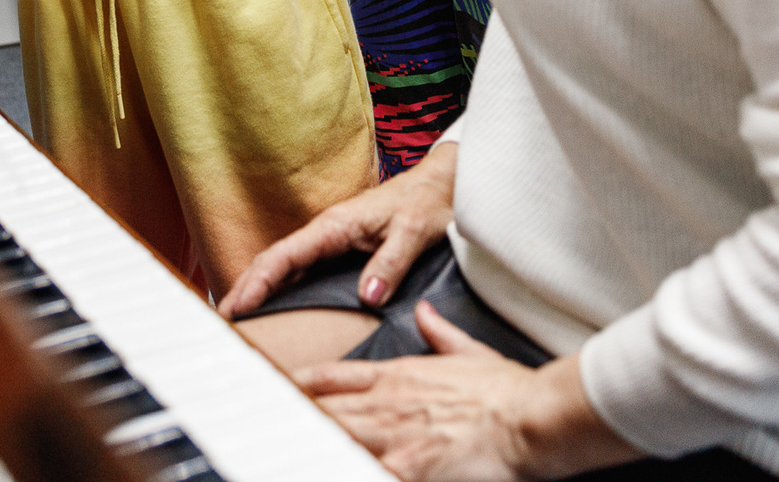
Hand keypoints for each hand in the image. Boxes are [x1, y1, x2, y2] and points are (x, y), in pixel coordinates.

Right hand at [220, 140, 456, 318]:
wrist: (443, 184)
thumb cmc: (427, 203)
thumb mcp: (414, 233)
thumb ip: (390, 264)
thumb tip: (367, 297)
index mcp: (335, 226)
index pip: (284, 256)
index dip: (257, 281)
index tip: (237, 305)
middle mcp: (326, 233)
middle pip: (274, 262)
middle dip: (246, 288)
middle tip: (223, 320)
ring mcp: (331, 242)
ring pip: (284, 266)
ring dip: (259, 288)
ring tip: (239, 320)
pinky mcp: (340, 250)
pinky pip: (302, 271)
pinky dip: (280, 288)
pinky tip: (274, 307)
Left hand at [296, 313, 639, 480]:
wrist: (532, 414)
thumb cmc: (506, 390)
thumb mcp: (468, 352)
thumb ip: (440, 333)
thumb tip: (425, 312)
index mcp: (397, 375)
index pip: (330, 376)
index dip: (294, 382)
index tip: (265, 382)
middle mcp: (387, 402)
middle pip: (318, 407)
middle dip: (283, 414)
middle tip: (246, 420)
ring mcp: (394, 434)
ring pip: (330, 435)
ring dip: (300, 441)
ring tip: (264, 449)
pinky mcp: (410, 466)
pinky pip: (362, 470)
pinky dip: (339, 467)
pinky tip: (314, 469)